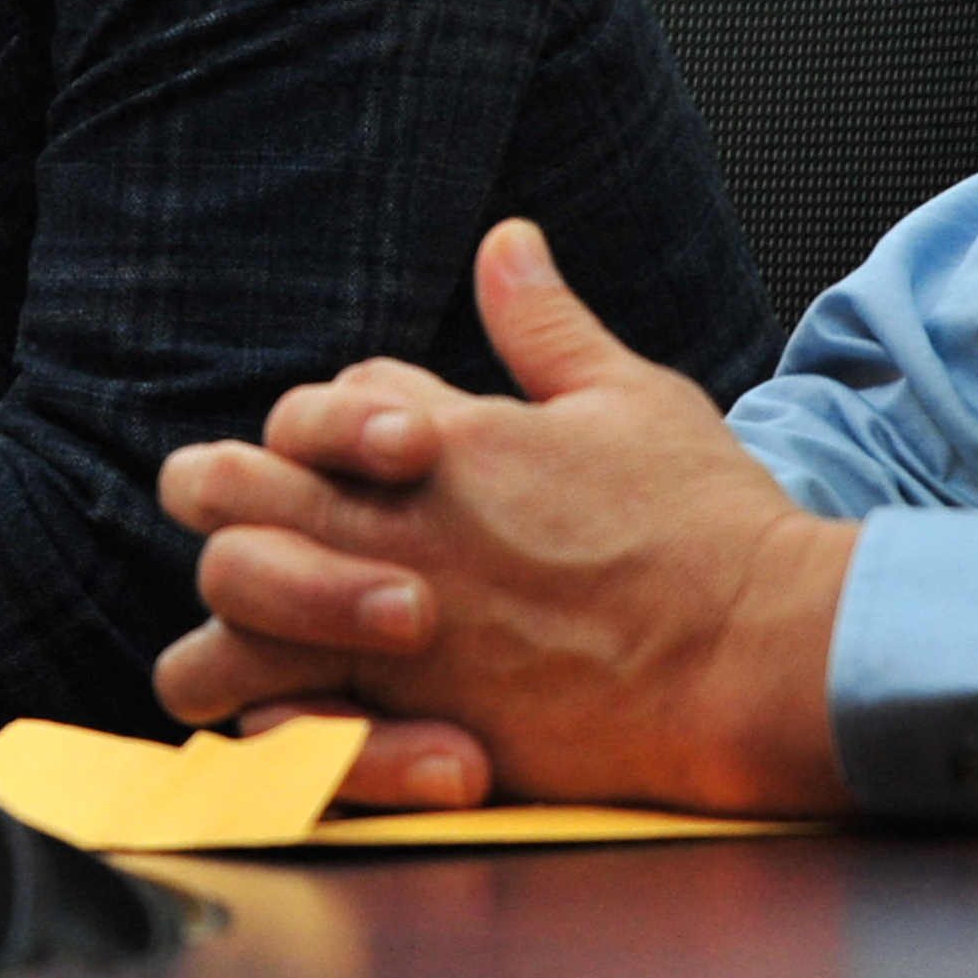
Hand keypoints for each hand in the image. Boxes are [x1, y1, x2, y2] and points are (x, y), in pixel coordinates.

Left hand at [153, 218, 853, 818]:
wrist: (758, 655)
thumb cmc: (706, 530)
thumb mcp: (628, 396)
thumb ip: (546, 324)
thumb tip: (506, 240)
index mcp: (437, 441)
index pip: (316, 408)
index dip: (335, 431)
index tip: (385, 463)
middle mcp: (391, 531)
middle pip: (220, 490)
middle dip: (223, 498)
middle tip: (259, 527)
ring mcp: (387, 634)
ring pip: (219, 626)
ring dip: (224, 634)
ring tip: (254, 649)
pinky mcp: (407, 726)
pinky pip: (276, 736)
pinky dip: (272, 733)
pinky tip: (301, 726)